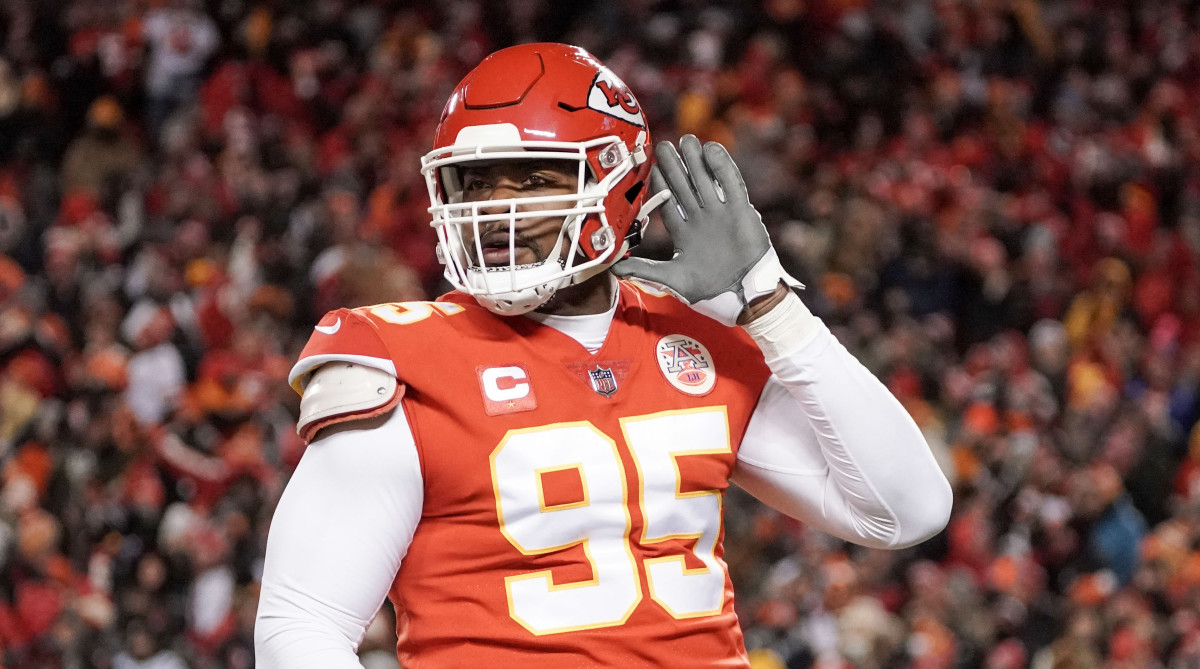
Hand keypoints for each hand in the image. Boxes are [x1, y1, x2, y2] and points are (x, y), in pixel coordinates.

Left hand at [611, 135, 800, 325]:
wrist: (744, 297)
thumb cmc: (710, 291)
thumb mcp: (672, 279)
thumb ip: (644, 270)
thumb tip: (612, 268)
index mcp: (685, 235)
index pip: (669, 205)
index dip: (660, 187)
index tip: (651, 168)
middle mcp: (702, 221)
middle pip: (685, 187)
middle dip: (675, 167)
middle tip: (664, 145)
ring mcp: (721, 215)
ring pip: (706, 181)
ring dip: (696, 161)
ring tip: (687, 140)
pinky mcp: (740, 211)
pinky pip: (731, 184)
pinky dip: (722, 167)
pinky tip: (711, 149)